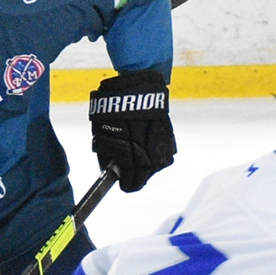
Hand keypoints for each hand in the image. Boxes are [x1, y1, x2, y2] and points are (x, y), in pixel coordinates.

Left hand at [89, 70, 175, 192]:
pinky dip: (152, 149)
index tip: (119, 177)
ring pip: (153, 166)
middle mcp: (154, 161)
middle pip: (142, 177)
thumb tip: (112, 169)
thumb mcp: (105, 138)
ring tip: (135, 143)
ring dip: (144, 160)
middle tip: (125, 157)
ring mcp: (165, 151)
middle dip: (133, 170)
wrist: (137, 89)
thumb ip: (110, 158)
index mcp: (136, 163)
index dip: (123, 182)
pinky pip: (160, 153)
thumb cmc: (116, 112)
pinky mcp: (170, 140)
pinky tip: (145, 137)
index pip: (131, 185)